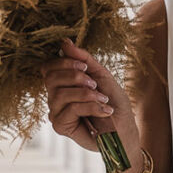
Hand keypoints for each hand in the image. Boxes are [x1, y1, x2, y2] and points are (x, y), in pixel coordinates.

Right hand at [45, 38, 134, 152]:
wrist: (125, 129)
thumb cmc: (114, 103)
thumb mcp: (102, 76)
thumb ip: (83, 59)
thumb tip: (64, 42)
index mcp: (62, 83)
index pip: (48, 67)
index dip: (64, 62)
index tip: (85, 67)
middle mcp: (55, 97)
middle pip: (51, 78)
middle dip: (76, 77)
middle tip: (95, 84)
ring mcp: (56, 112)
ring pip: (60, 94)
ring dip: (87, 94)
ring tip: (103, 99)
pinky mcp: (60, 126)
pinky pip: (70, 109)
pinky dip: (91, 107)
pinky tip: (105, 111)